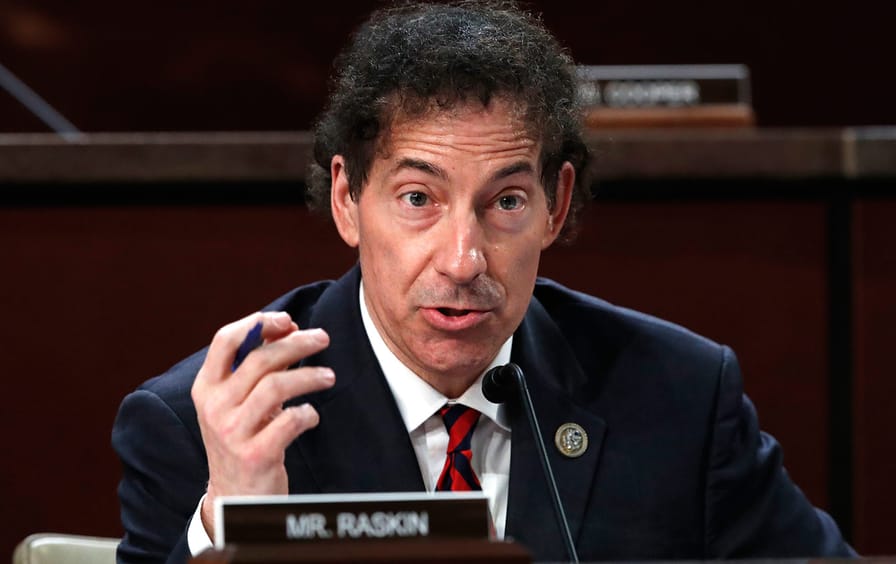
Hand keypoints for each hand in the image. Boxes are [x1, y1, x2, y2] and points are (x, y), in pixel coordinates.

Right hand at [191, 311, 334, 538]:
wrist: (235, 496)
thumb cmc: (243, 437)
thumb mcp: (236, 401)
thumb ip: (255, 367)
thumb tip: (288, 328)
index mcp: (206, 387)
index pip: (225, 340)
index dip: (258, 323)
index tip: (287, 321)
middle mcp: (214, 407)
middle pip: (259, 360)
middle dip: (296, 343)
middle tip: (322, 339)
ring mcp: (232, 432)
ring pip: (276, 387)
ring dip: (309, 376)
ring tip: (328, 376)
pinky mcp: (254, 455)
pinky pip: (289, 422)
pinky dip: (308, 414)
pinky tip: (312, 416)